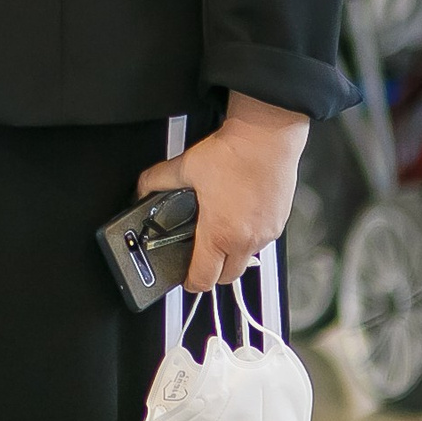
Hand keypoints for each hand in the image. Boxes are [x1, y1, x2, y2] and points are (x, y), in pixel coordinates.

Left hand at [135, 93, 308, 288]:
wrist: (266, 138)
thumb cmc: (233, 153)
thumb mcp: (185, 166)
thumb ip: (156, 181)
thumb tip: (142, 188)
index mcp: (220, 233)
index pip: (204, 278)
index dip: (189, 283)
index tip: (184, 279)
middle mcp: (246, 240)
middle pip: (227, 277)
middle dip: (212, 272)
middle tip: (200, 257)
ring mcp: (266, 234)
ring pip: (246, 259)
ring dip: (231, 254)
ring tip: (218, 231)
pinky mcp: (279, 224)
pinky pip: (261, 242)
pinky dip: (248, 238)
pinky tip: (237, 216)